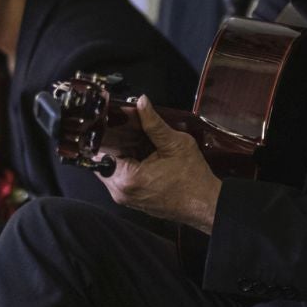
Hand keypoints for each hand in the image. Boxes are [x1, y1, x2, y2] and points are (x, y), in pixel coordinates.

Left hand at [96, 97, 221, 231]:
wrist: (206, 204)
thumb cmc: (193, 179)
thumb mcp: (175, 144)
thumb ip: (154, 123)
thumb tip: (142, 103)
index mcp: (127, 178)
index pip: (101, 151)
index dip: (107, 134)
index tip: (115, 122)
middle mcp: (121, 191)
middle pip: (104, 160)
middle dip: (114, 143)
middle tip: (128, 128)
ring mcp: (126, 198)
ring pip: (111, 169)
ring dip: (122, 154)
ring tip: (138, 140)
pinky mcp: (132, 200)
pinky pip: (121, 178)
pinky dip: (128, 165)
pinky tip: (143, 154)